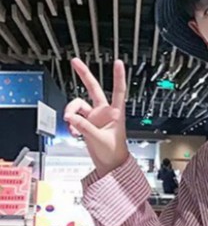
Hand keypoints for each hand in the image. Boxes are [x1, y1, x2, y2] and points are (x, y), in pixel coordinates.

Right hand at [64, 59, 129, 176]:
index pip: (118, 91)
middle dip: (84, 75)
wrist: (110, 164)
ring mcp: (94, 117)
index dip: (118, 76)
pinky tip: (73, 132)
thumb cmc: (113, 152)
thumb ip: (84, 127)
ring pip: (77, 105)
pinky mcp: (87, 124)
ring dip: (71, 112)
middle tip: (75, 61)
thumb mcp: (98, 139)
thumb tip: (71, 117)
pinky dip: (71, 123)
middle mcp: (105, 112)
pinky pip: (74, 117)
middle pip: (93, 89)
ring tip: (71, 124)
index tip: (118, 63)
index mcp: (115, 113)